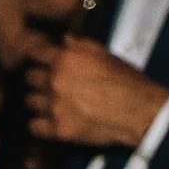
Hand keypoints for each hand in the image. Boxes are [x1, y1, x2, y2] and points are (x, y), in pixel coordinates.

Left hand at [25, 36, 168, 149]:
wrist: (139, 111)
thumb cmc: (126, 80)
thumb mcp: (106, 55)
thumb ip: (81, 45)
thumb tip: (64, 39)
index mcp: (65, 59)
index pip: (34, 52)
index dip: (38, 56)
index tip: (42, 61)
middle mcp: (55, 81)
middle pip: (29, 77)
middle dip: (39, 79)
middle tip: (51, 85)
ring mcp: (54, 106)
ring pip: (30, 101)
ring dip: (39, 102)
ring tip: (53, 104)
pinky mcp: (57, 129)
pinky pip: (34, 126)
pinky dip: (40, 124)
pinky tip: (50, 122)